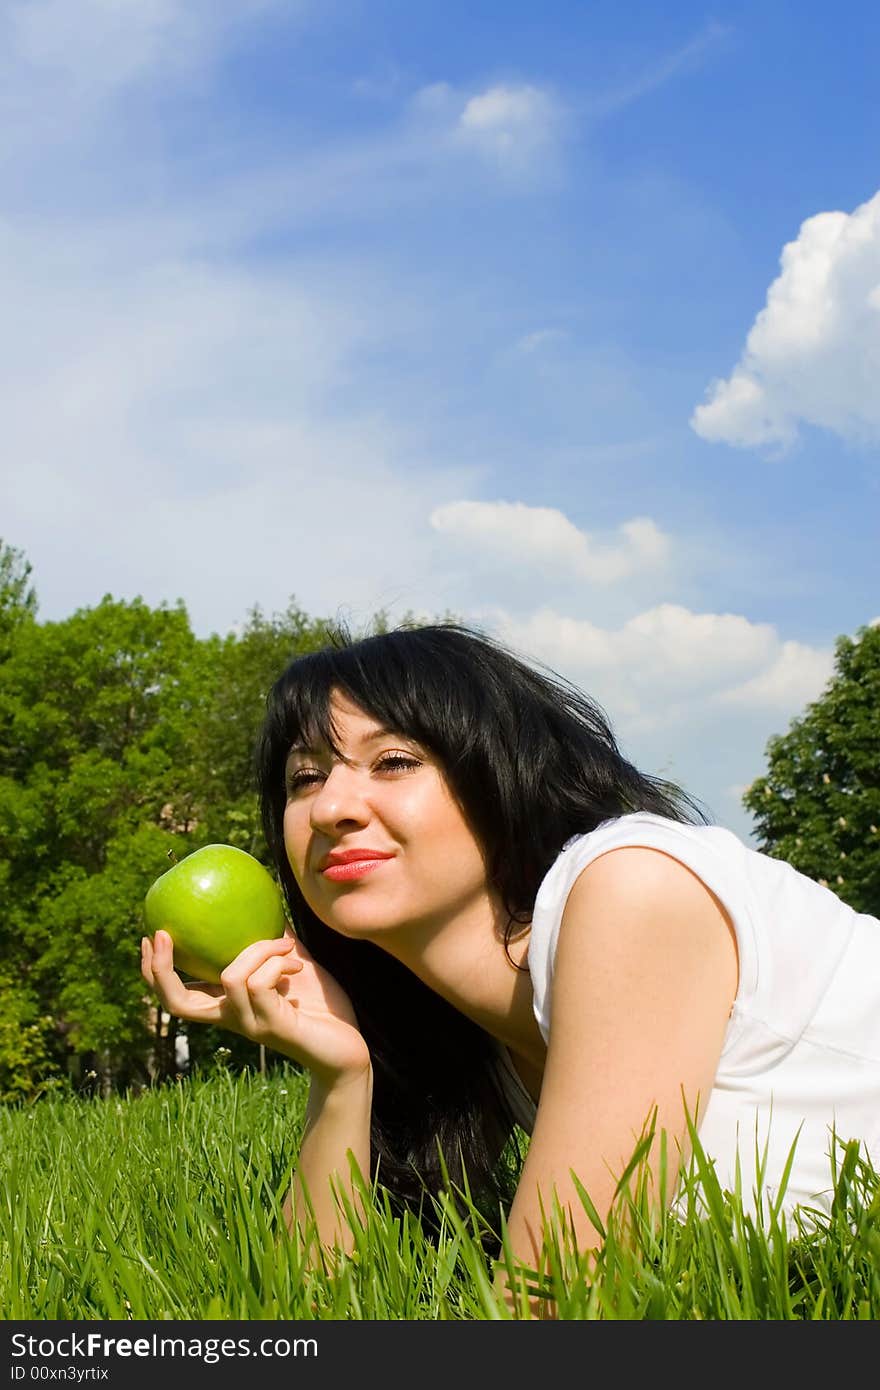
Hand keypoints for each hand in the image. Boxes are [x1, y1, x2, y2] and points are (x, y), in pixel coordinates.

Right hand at [141, 926, 371, 1083]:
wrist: (347, 1047)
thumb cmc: (320, 1007)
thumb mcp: (290, 965)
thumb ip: (273, 942)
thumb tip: (264, 902)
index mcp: (228, 1005)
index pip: (176, 996)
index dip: (155, 970)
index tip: (152, 934)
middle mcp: (231, 1018)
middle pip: (176, 1003)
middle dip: (161, 968)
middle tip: (164, 934)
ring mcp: (249, 1024)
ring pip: (230, 976)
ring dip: (258, 949)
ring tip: (285, 945)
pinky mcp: (271, 1025)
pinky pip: (260, 982)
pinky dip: (276, 961)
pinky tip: (295, 964)